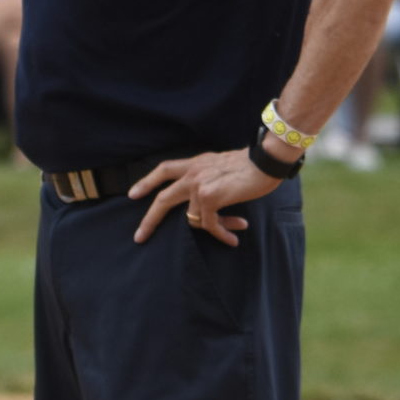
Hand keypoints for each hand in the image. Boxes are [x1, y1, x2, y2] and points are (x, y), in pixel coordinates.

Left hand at [128, 150, 271, 245]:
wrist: (266, 160)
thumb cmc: (251, 165)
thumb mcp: (221, 167)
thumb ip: (207, 177)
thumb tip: (204, 201)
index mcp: (195, 164)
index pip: (164, 170)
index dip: (147, 182)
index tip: (132, 194)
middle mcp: (192, 173)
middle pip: (163, 198)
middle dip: (149, 220)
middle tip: (139, 236)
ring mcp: (198, 185)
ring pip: (192, 218)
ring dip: (212, 229)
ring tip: (230, 234)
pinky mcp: (209, 197)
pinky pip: (209, 224)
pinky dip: (221, 233)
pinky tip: (232, 238)